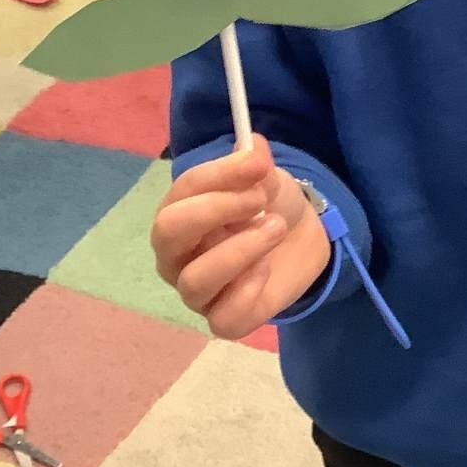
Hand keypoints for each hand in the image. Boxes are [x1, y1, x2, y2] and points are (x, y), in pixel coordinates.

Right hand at [150, 137, 332, 339]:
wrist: (299, 239)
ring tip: (275, 228)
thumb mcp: (264, 178)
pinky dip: (248, 291)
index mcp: (178, 213)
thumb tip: (252, 147)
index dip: (218, 175)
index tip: (257, 165)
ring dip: (241, 250)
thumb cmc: (266, 206)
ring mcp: (196, 292)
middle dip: (216, 209)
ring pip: (195, 281)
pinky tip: (266, 270)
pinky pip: (223, 319)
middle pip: (167, 233)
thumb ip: (253, 164)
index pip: (181, 191)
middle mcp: (176, 255)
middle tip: (259, 200)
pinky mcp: (223, 319)